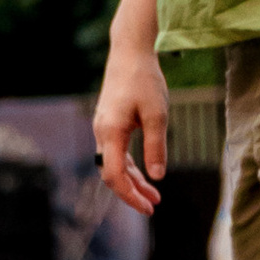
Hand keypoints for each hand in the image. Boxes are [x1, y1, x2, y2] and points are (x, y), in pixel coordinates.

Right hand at [92, 37, 167, 215]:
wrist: (130, 53)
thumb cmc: (145, 80)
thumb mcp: (157, 115)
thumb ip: (156, 147)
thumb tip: (157, 177)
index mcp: (111, 132)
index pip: (114, 175)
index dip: (129, 195)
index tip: (148, 207)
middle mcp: (102, 132)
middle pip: (111, 173)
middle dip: (131, 192)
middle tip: (153, 207)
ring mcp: (104, 127)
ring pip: (114, 164)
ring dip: (133, 180)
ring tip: (154, 195)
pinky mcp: (110, 123)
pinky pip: (116, 152)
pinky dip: (130, 166)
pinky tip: (146, 173)